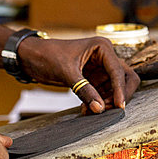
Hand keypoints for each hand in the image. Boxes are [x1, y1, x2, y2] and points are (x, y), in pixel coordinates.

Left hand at [17, 37, 139, 113]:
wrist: (31, 57)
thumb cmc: (47, 56)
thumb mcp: (66, 73)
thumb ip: (84, 90)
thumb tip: (100, 108)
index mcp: (102, 47)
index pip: (118, 71)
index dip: (120, 90)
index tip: (119, 106)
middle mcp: (105, 57)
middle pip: (126, 78)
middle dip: (120, 95)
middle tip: (108, 109)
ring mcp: (100, 68)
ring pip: (116, 88)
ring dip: (108, 101)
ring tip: (91, 111)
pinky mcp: (93, 78)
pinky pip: (104, 93)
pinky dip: (99, 102)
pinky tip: (87, 110)